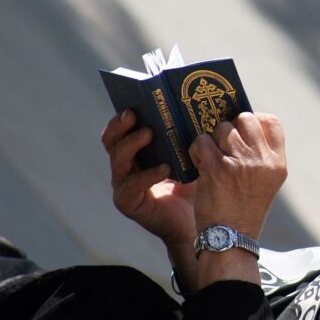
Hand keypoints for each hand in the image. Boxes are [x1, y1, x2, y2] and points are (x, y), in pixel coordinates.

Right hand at [101, 110, 198, 287]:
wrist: (206, 222)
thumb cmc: (202, 184)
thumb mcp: (196, 154)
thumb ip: (193, 133)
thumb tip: (204, 103)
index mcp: (140, 150)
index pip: (125, 127)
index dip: (126, 113)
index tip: (135, 97)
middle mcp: (128, 165)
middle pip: (112, 139)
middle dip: (120, 124)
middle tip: (134, 112)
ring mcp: (124, 183)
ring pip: (117, 159)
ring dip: (131, 144)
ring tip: (148, 133)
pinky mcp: (128, 202)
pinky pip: (131, 186)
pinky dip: (148, 175)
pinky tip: (164, 168)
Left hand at [189, 112, 286, 286]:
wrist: (231, 239)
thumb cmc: (244, 211)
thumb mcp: (265, 183)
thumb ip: (260, 157)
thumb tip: (241, 128)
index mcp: (278, 163)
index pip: (273, 122)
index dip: (255, 120)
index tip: (243, 132)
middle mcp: (263, 160)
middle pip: (245, 119)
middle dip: (230, 128)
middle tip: (223, 147)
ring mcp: (242, 163)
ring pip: (222, 129)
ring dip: (212, 140)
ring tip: (211, 159)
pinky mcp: (219, 168)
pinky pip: (203, 142)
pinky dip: (197, 150)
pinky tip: (200, 165)